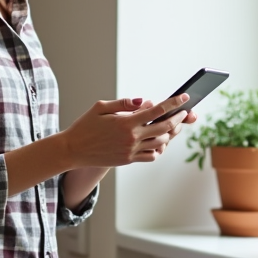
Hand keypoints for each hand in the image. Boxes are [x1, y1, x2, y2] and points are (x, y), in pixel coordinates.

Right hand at [61, 94, 195, 167]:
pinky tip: (159, 141)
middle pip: (164, 128)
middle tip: (184, 112)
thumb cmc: (85, 125)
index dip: (173, 103)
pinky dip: (159, 149)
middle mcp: (131, 138)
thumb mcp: (101, 107)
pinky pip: (151, 156)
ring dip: (170, 134)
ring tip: (173, 125)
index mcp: (126, 122)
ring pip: (161, 143)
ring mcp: (131, 151)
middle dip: (178, 119)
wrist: (73, 150)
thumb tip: (144, 101)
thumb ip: (124, 103)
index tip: (184, 98)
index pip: (157, 111)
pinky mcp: (128, 160)